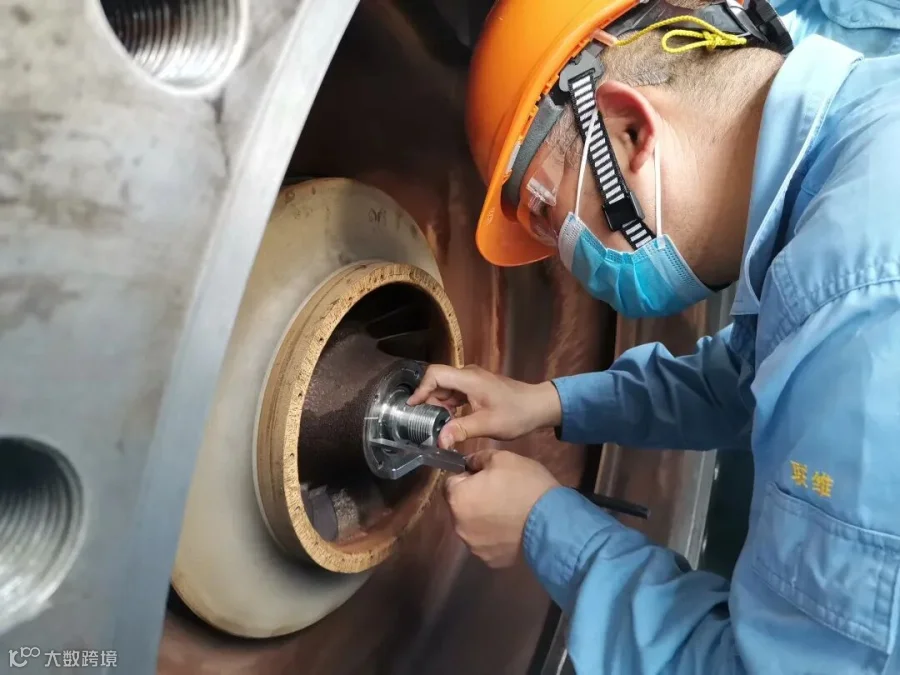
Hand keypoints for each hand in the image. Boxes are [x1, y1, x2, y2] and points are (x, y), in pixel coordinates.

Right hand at [407, 364, 561, 448]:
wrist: (539, 406)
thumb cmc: (516, 413)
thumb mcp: (487, 425)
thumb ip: (461, 430)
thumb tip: (439, 441)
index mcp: (469, 378)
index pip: (435, 374)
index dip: (421, 389)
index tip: (412, 407)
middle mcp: (469, 374)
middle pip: (438, 381)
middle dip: (428, 400)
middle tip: (424, 422)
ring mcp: (473, 380)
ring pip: (446, 388)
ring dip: (439, 405)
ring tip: (436, 425)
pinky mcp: (477, 387)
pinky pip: (456, 393)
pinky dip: (449, 405)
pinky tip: (450, 421)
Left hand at [444, 450, 559, 567]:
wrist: (552, 524)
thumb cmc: (525, 486)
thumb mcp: (503, 458)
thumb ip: (478, 458)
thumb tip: (470, 464)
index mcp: (457, 498)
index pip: (451, 482)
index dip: (467, 477)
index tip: (485, 477)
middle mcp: (458, 525)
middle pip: (460, 506)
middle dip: (474, 499)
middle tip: (500, 493)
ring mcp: (474, 546)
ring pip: (472, 526)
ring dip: (483, 519)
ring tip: (508, 513)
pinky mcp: (489, 560)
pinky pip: (487, 543)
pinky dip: (495, 537)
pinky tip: (512, 530)